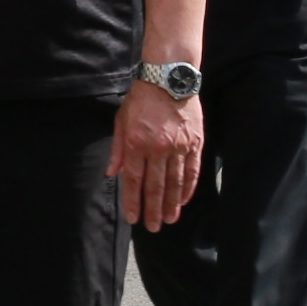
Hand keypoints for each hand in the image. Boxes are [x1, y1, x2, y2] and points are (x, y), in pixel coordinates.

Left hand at [108, 81, 203, 228]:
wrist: (169, 78)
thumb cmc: (141, 99)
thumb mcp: (121, 120)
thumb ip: (118, 149)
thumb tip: (112, 173)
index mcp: (136, 142)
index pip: (134, 179)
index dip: (133, 201)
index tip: (133, 218)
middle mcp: (158, 148)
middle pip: (155, 186)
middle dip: (153, 209)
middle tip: (153, 227)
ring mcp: (178, 147)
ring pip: (175, 183)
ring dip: (172, 204)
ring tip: (169, 220)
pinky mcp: (194, 143)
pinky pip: (192, 171)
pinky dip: (188, 189)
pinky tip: (183, 201)